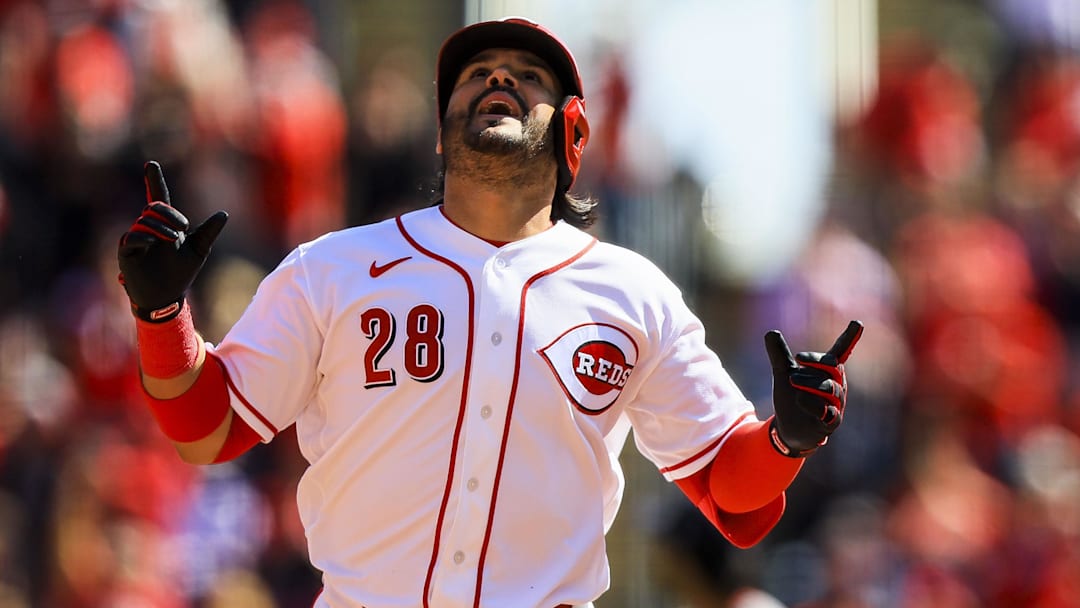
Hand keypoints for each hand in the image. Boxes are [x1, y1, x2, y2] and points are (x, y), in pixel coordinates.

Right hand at [117, 161, 227, 321]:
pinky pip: (131, 237)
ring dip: (160, 227)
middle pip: (154, 206)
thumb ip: (209, 232)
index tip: (151, 164)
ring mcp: (136, 238)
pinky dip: (143, 237)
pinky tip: (151, 243)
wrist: (168, 297)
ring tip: (171, 240)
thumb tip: (224, 213)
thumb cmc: (182, 272)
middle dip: (169, 213)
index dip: (154, 180)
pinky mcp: (127, 252)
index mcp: (165, 224)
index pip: (158, 197)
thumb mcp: (199, 250)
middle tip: (182, 229)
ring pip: (144, 220)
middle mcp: (148, 227)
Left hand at [764, 320, 863, 456]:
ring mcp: (836, 405)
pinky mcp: (831, 422)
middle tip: (796, 359)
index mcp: (827, 372)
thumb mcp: (782, 374)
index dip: (849, 338)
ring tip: (792, 380)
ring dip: (811, 382)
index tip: (858, 322)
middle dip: (816, 362)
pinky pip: (829, 412)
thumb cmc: (791, 398)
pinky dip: (814, 404)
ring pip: (831, 389)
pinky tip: (800, 399)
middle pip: (834, 368)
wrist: (788, 429)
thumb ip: (779, 355)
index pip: (840, 352)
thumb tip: (770, 332)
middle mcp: (836, 386)